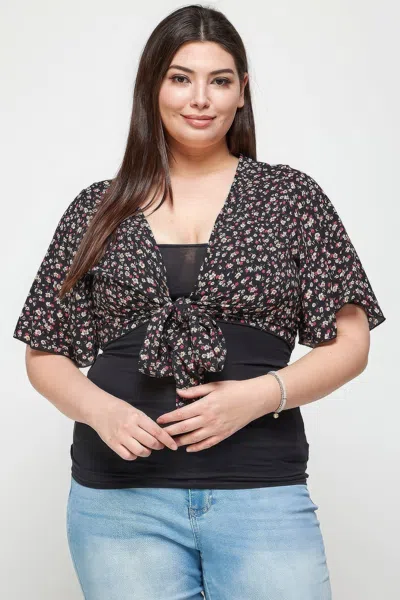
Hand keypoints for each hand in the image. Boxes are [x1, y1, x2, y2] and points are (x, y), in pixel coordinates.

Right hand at [90, 396, 178, 459]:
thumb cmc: (120, 409)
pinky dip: (134, 456)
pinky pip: (128, 456)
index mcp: (137, 417)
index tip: (174, 446)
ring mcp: (120, 436)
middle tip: (158, 445)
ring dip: (147, 452)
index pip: (157, 431)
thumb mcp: (136, 411)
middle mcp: (130, 427)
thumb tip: (160, 435)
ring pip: (140, 451)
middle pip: (151, 443)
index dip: (167, 440)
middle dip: (158, 446)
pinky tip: (134, 451)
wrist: (99, 409)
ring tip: (146, 448)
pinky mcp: (113, 444)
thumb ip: (147, 423)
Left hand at [156, 378, 275, 452]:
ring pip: (194, 438)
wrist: (254, 399)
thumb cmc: (234, 389)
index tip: (160, 420)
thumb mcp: (214, 386)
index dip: (169, 418)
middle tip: (160, 434)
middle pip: (184, 428)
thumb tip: (179, 392)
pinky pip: (208, 444)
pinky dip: (197, 448)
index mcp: (205, 405)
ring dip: (181, 441)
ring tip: (171, 443)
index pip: (182, 413)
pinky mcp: (223, 435)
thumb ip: (195, 391)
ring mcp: (216, 428)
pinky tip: (189, 449)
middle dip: (171, 432)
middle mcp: (209, 418)